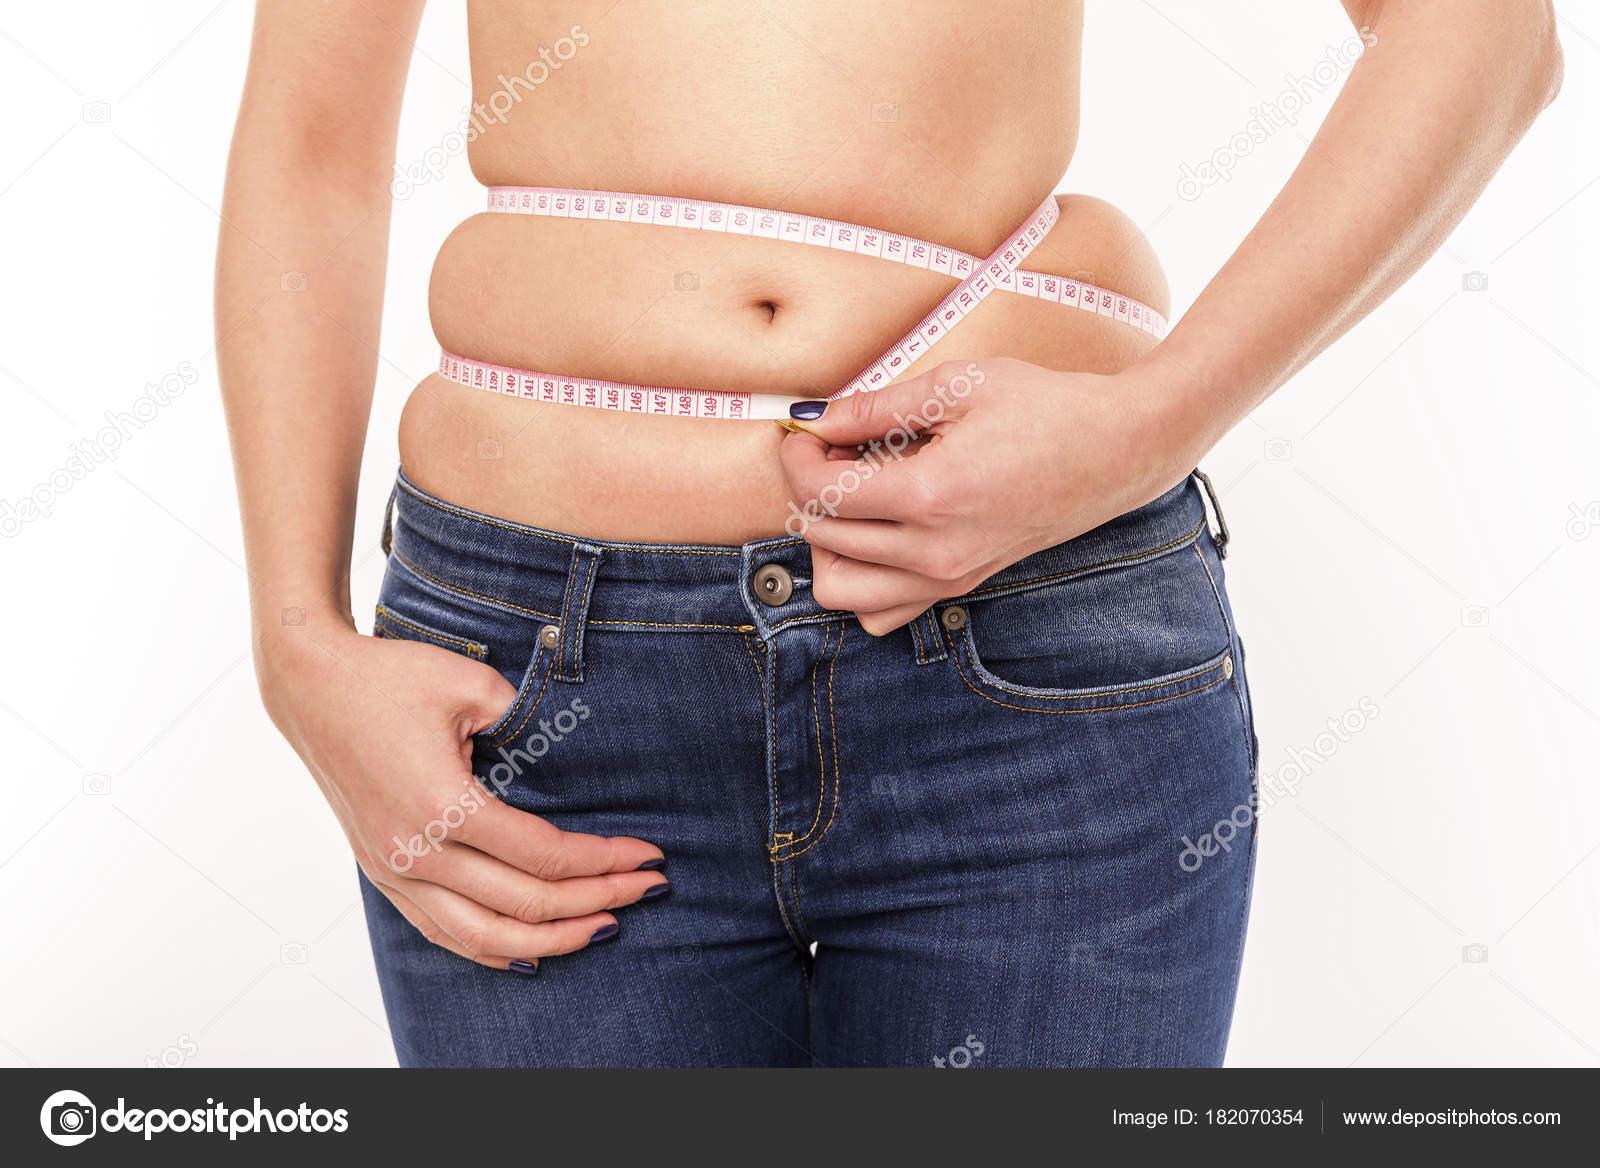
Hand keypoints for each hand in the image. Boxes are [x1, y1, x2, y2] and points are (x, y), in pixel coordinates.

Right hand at [258, 624, 665, 972]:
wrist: (312, 687)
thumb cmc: (390, 677)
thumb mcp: (471, 683)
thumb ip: (528, 720)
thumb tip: (576, 757)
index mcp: (440, 806)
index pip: (542, 855)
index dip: (603, 860)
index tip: (647, 856)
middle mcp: (414, 852)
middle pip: (524, 903)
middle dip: (596, 898)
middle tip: (646, 888)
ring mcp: (393, 870)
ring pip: (484, 936)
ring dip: (552, 939)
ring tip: (604, 928)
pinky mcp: (383, 873)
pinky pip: (442, 933)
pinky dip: (493, 948)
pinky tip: (533, 950)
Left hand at [779, 357, 1194, 634]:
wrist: (1115, 449)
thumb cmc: (1044, 408)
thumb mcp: (958, 386)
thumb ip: (876, 407)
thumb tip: (817, 419)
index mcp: (929, 496)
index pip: (820, 495)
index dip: (797, 458)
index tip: (807, 433)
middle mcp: (933, 550)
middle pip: (823, 538)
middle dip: (810, 490)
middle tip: (837, 451)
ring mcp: (947, 577)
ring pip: (840, 590)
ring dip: (828, 544)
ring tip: (853, 498)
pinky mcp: (960, 586)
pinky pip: (882, 612)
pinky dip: (861, 580)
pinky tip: (878, 533)